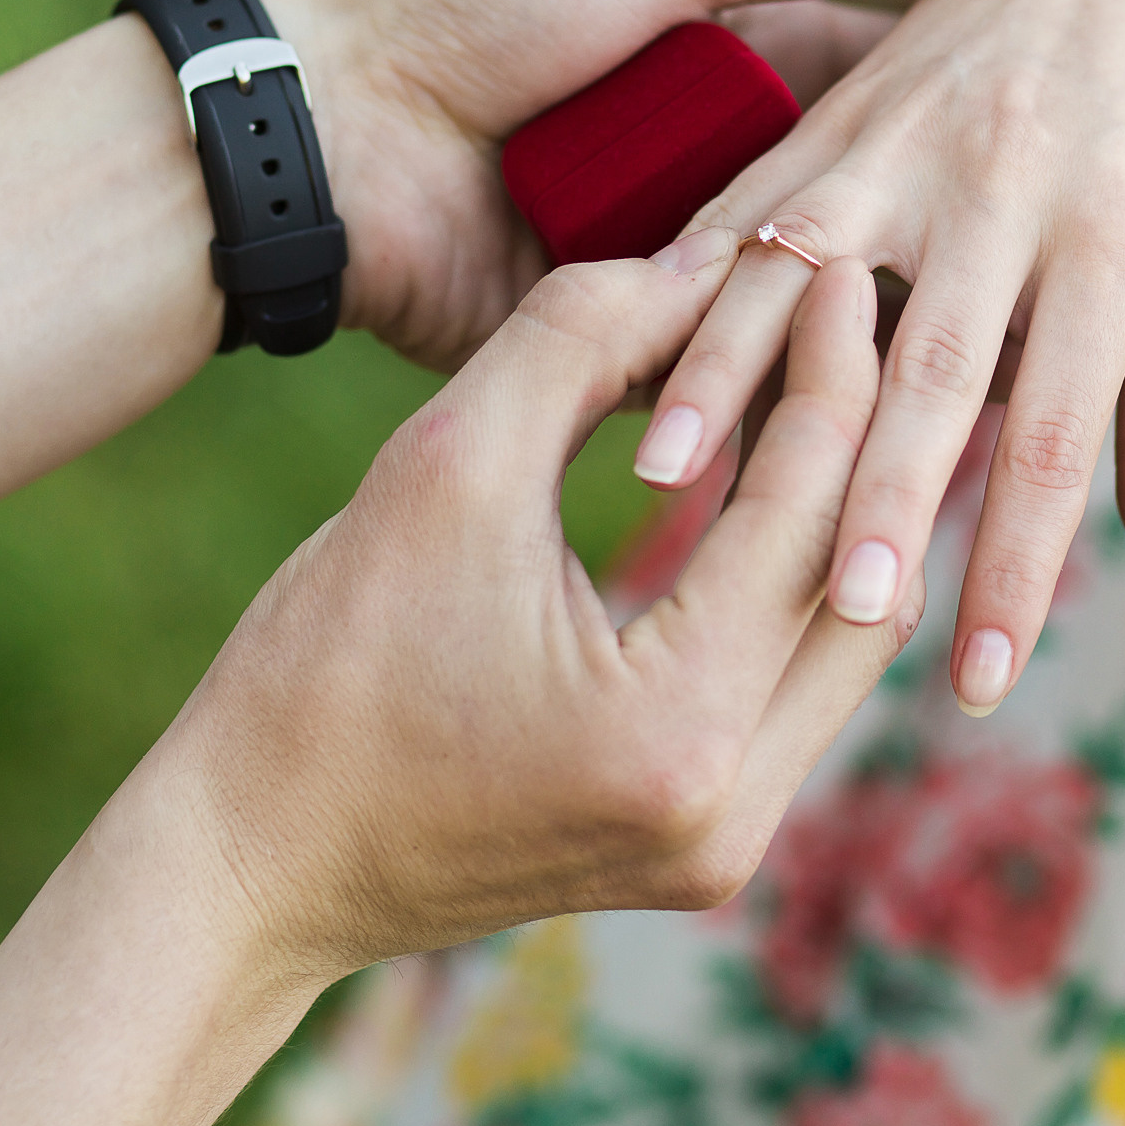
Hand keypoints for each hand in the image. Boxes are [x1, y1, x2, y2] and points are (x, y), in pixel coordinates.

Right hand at [142, 236, 908, 979]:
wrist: (256, 864)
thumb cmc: (322, 665)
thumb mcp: (442, 469)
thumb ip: (580, 342)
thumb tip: (704, 261)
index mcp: (676, 726)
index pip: (808, 509)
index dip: (830, 368)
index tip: (836, 262)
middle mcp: (733, 810)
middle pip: (867, 586)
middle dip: (866, 439)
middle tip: (849, 316)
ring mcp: (728, 845)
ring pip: (844, 646)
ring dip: (838, 517)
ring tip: (817, 390)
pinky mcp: (706, 848)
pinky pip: (792, 693)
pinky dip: (790, 588)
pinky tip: (768, 494)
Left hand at [243, 0, 1026, 372]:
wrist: (329, 119)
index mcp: (743, 65)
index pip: (895, 112)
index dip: (981, 139)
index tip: (1081, 166)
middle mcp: (718, 173)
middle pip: (859, 235)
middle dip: (937, 272)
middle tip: (1047, 313)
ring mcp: (668, 271)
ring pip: (796, 326)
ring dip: (865, 358)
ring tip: (985, 403)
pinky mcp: (610, 358)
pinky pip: (710, 391)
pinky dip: (766, 409)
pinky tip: (866, 445)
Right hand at [631, 0, 1124, 715]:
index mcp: (1111, 238)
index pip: (1059, 431)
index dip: (1015, 560)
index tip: (978, 680)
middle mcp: (1006, 188)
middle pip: (931, 367)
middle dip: (880, 496)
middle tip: (839, 614)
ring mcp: (908, 143)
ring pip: (805, 278)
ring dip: (732, 384)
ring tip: (671, 494)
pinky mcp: (833, 115)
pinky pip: (743, 208)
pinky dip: (686, 293)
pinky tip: (626, 367)